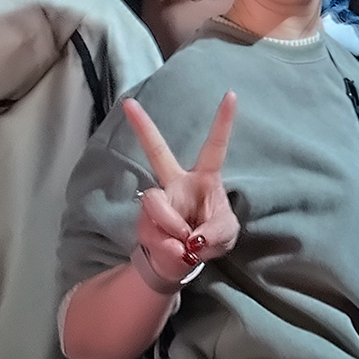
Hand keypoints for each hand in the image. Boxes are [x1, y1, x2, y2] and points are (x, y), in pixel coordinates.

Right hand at [124, 92, 239, 285]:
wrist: (180, 263)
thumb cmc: (208, 239)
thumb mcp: (225, 235)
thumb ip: (214, 232)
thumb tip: (190, 237)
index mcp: (203, 178)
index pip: (214, 146)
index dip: (223, 122)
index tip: (231, 94)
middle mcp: (176, 183)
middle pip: (157, 152)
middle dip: (142, 127)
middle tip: (127, 103)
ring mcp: (158, 200)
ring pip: (156, 204)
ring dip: (174, 228)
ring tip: (185, 244)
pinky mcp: (143, 220)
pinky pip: (152, 230)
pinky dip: (168, 247)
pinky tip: (175, 252)